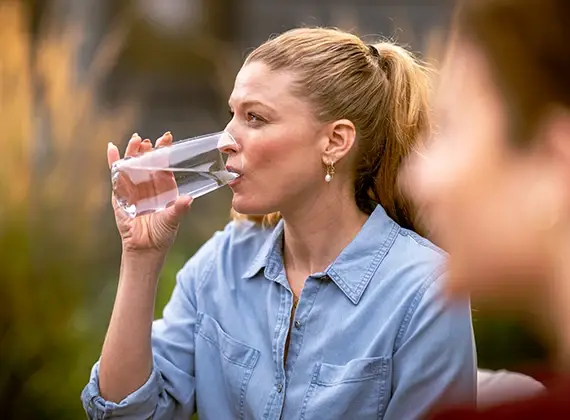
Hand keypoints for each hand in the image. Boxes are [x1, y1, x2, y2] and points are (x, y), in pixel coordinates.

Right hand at [108, 132, 191, 253]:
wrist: (146, 249)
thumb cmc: (162, 234)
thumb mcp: (172, 220)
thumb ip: (179, 209)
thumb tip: (188, 200)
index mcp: (164, 187)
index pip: (164, 164)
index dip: (164, 151)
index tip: (166, 138)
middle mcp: (149, 184)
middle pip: (147, 161)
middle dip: (147, 149)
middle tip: (147, 140)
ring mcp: (134, 188)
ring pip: (132, 165)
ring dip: (132, 152)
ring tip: (135, 140)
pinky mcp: (120, 194)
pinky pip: (116, 176)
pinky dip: (113, 162)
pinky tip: (112, 148)